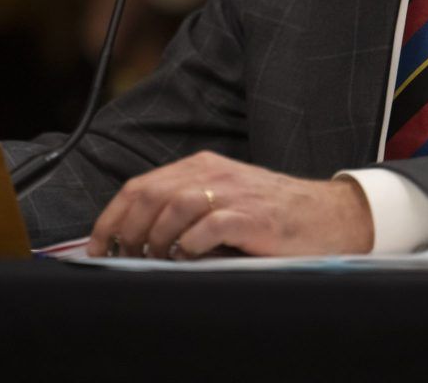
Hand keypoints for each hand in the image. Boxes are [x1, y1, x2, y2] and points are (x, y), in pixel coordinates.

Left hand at [87, 151, 373, 258]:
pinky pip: (209, 226)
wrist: (329, 215)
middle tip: (122, 259)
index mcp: (203, 166)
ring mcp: (234, 193)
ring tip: (155, 261)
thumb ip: (187, 209)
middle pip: (150, 195)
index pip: (140, 185)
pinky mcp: (253, 216)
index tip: (97, 246)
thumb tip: (135, 240)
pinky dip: (189, 245)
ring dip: (155, 239)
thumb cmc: (273, 215)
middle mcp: (214, 173)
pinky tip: (187, 258)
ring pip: (173, 207)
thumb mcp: (225, 199)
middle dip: (127, 231)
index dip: (112, 217)